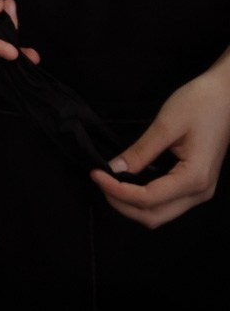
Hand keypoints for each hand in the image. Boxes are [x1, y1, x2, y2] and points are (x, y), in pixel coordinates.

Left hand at [91, 58, 229, 226]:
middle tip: (100, 180)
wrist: (227, 95)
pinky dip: (144, 198)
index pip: (148, 198)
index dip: (117, 190)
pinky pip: (167, 202)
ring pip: (161, 213)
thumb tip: (115, 169)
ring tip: (110, 182)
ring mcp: (200, 190)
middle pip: (154, 215)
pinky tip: (129, 182)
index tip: (96, 174)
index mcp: (194, 178)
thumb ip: (141, 151)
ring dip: (132, 204)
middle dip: (122, 204)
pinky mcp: (196, 183)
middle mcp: (200, 192)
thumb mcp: (167, 124)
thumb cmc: (201, 103)